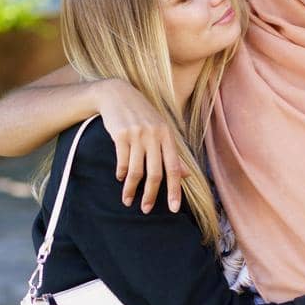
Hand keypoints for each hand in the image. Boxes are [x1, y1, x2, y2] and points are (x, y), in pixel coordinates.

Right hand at [97, 79, 190, 213]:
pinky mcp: (120, 135)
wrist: (117, 94)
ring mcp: (137, 135)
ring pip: (136, 171)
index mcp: (167, 136)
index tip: (173, 208)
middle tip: (146, 210)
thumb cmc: (143, 115)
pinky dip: (121, 174)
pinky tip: (120, 179)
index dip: (175, 190)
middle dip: (150, 195)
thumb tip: (187, 176)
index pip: (174, 168)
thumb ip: (173, 153)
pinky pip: (123, 161)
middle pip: (155, 173)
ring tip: (127, 200)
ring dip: (131, 189)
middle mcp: (154, 136)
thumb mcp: (161, 130)